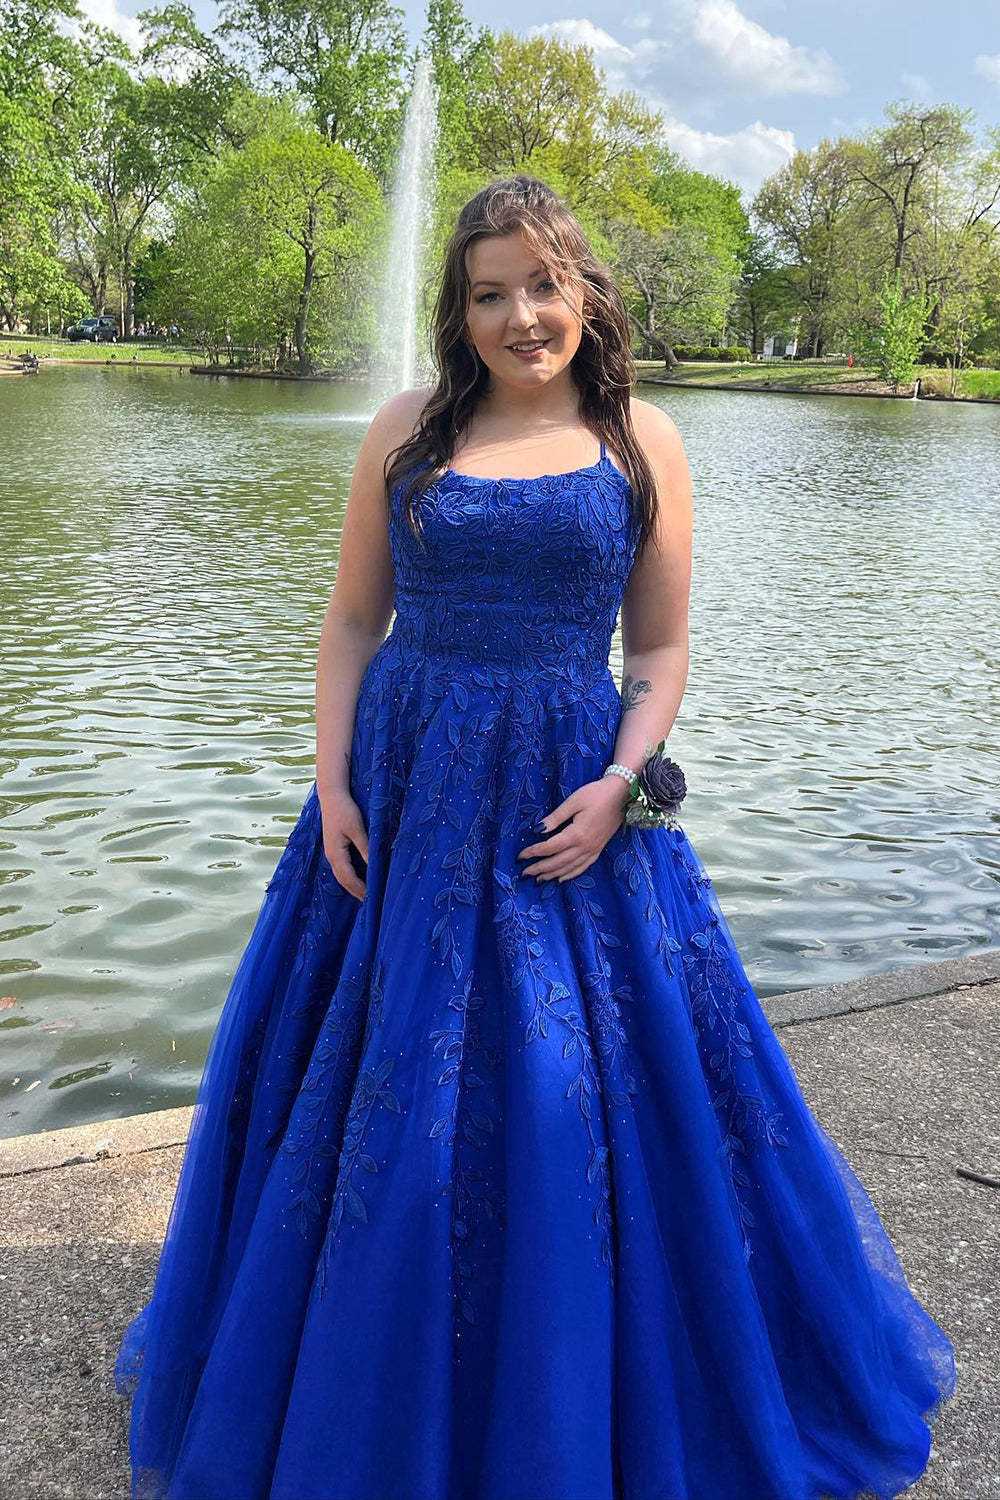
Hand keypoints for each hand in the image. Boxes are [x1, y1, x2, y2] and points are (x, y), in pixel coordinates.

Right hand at [318, 786, 368, 900]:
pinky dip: (350, 876)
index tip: (372, 900)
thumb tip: (374, 866)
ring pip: (342, 875)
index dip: (361, 890)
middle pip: (343, 881)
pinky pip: (342, 867)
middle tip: (370, 904)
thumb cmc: (345, 810)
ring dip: (353, 886)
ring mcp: (331, 852)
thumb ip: (366, 848)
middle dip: (356, 892)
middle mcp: (331, 856)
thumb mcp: (357, 829)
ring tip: (365, 895)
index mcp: (336, 854)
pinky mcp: (334, 846)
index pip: (349, 879)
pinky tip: (359, 878)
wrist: (332, 795)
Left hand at [516, 775, 629, 883]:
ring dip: (553, 875)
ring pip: (570, 868)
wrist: (622, 795)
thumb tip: (538, 830)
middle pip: (558, 862)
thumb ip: (555, 818)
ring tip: (539, 880)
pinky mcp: (599, 849)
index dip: (533, 852)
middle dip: (539, 869)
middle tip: (524, 874)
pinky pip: (583, 867)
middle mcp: (585, 846)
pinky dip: (570, 874)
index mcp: (577, 834)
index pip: (550, 847)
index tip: (520, 856)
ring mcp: (593, 850)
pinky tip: (561, 878)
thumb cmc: (596, 794)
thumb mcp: (573, 801)